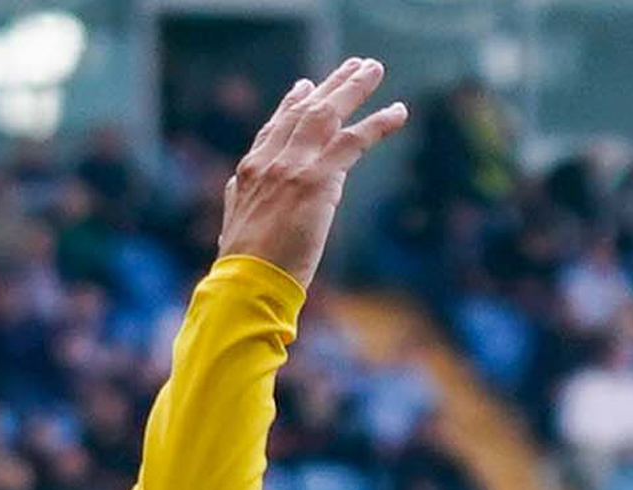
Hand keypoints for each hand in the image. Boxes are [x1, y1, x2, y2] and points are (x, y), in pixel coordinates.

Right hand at [218, 59, 410, 289]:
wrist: (247, 282)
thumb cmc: (244, 269)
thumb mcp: (235, 225)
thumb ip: (237, 199)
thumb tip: (234, 187)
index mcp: (249, 172)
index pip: (274, 128)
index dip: (291, 104)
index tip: (306, 86)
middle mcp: (269, 160)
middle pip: (304, 111)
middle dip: (331, 85)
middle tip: (353, 65)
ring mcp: (292, 167)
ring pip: (328, 115)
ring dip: (354, 88)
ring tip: (374, 69)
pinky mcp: (316, 180)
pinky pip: (353, 141)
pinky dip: (378, 123)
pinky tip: (398, 112)